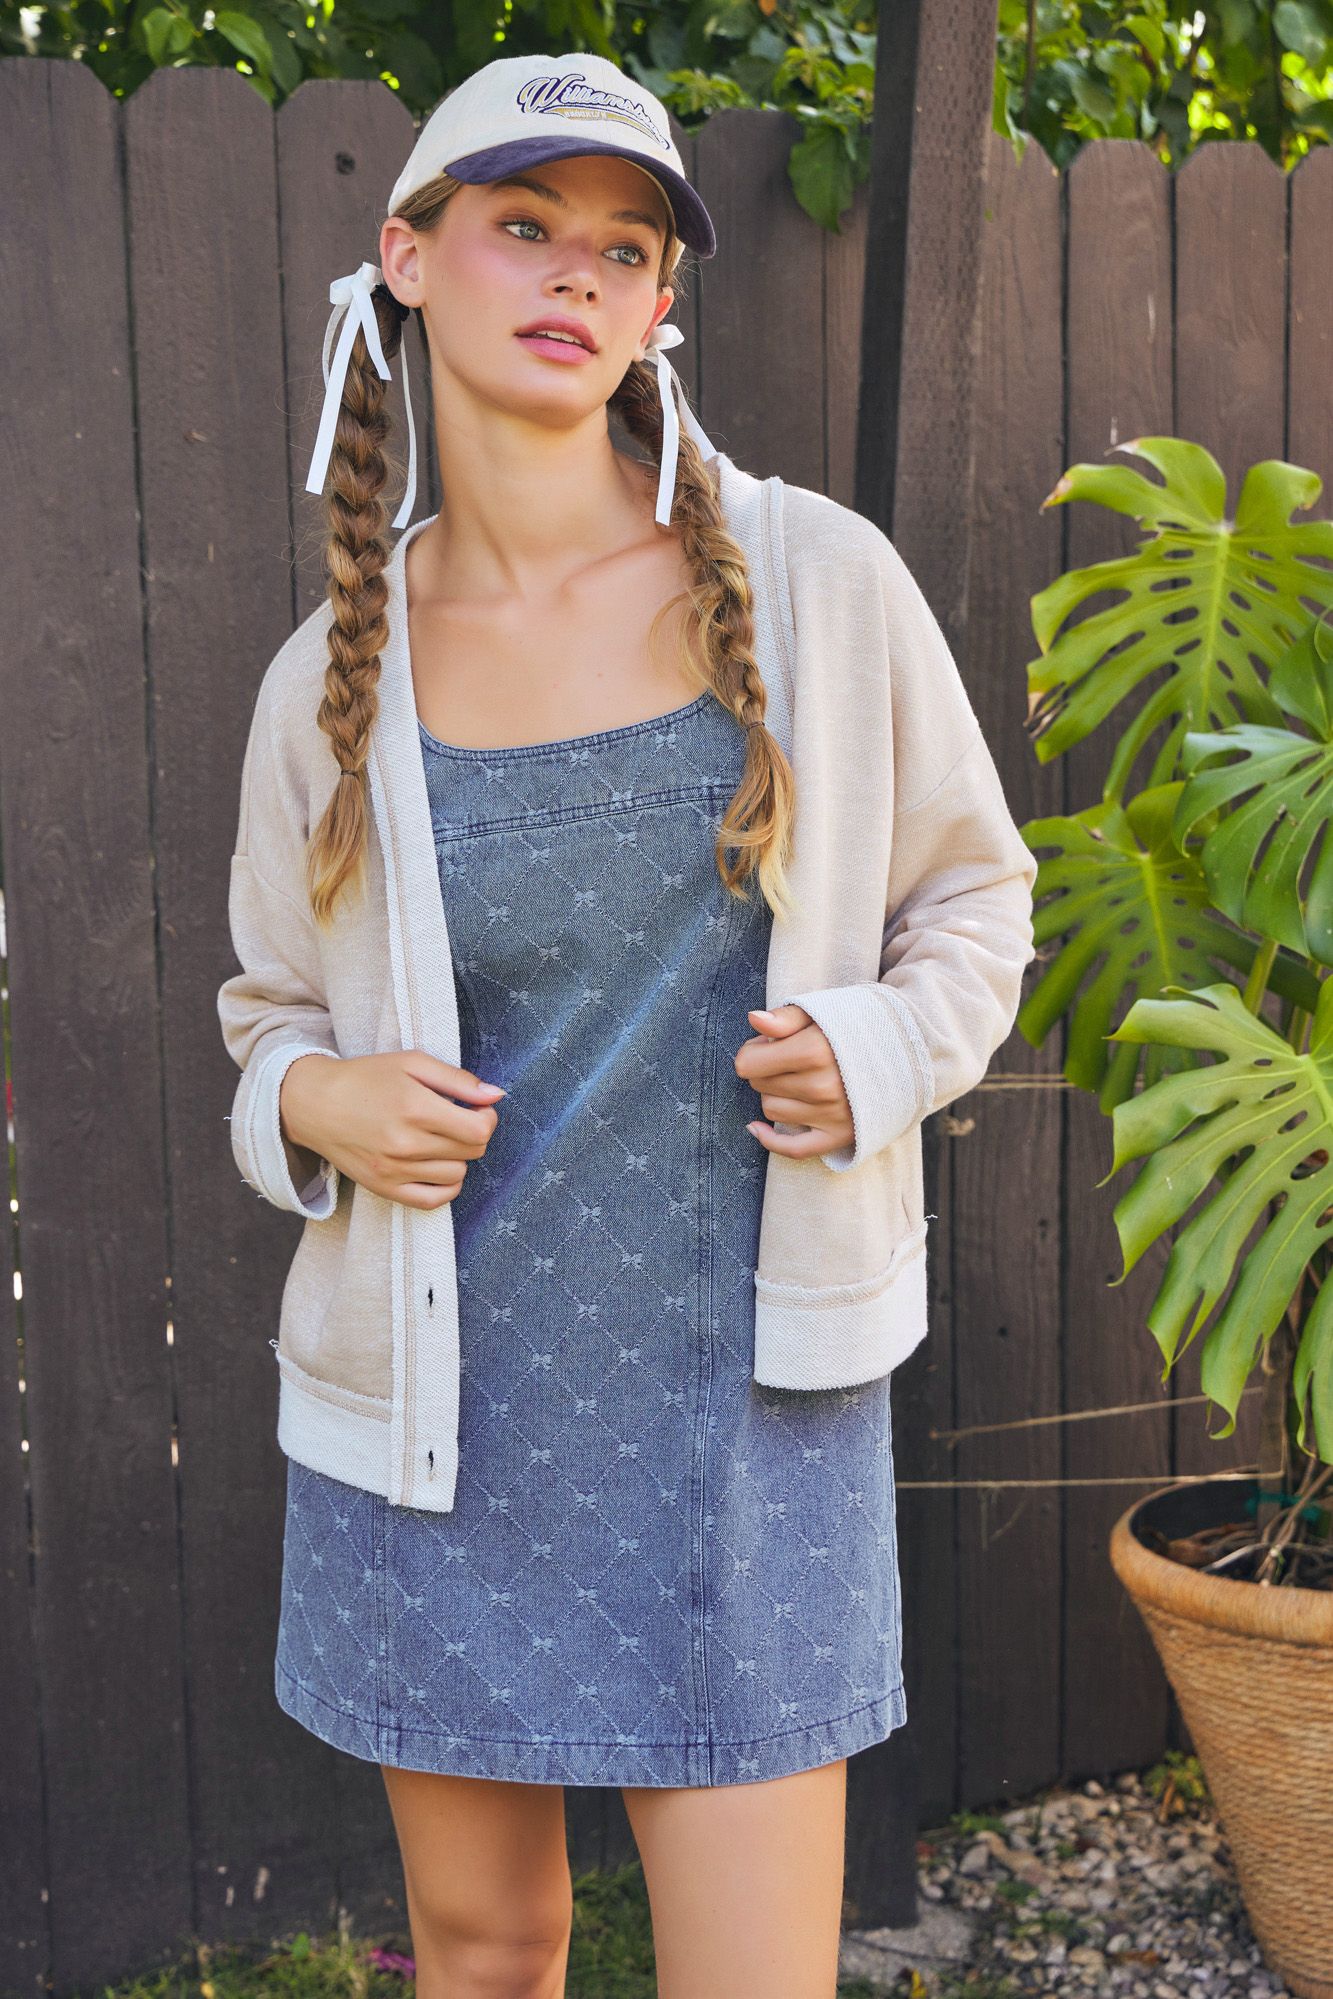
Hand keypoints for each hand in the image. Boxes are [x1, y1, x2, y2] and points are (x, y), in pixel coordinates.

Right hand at [280, 1050, 505, 1210]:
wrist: (314, 1105)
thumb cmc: (366, 1078)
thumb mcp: (412, 1064)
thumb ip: (458, 1080)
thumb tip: (496, 1095)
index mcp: (415, 1108)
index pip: (480, 1129)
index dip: (487, 1117)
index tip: (475, 1108)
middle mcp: (406, 1144)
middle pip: (472, 1151)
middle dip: (473, 1133)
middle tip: (455, 1119)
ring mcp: (394, 1170)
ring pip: (458, 1175)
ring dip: (458, 1157)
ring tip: (439, 1138)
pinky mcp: (384, 1188)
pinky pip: (434, 1200)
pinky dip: (446, 1186)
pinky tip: (438, 1166)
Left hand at [734, 1004, 853, 1158]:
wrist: (909, 1051)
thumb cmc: (859, 1026)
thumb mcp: (824, 1011)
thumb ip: (786, 1016)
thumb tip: (754, 1019)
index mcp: (814, 1051)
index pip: (748, 1063)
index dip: (753, 1051)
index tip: (768, 1044)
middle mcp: (822, 1086)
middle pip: (759, 1085)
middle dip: (765, 1070)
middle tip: (787, 1058)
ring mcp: (831, 1114)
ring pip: (771, 1110)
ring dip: (775, 1094)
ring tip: (798, 1079)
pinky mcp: (840, 1135)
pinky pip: (792, 1149)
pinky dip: (770, 1140)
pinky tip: (757, 1127)